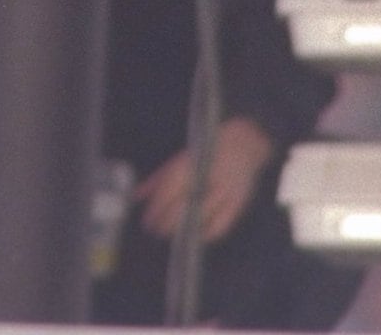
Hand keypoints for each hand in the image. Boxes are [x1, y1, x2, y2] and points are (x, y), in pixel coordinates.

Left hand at [135, 117, 274, 244]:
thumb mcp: (179, 160)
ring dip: (185, 230)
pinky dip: (207, 234)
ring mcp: (224, 190)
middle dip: (167, 222)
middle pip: (184, 207)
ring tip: (173, 236)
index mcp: (191, 164)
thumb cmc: (205, 153)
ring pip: (201, 217)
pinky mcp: (237, 201)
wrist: (243, 144)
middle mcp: (207, 177)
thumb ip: (159, 179)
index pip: (169, 191)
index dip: (157, 210)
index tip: (148, 222)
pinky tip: (196, 235)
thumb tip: (137, 196)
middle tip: (157, 231)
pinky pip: (221, 225)